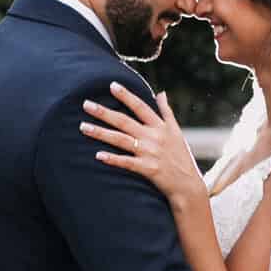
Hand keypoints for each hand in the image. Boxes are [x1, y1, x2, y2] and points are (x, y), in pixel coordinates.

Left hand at [81, 82, 204, 206]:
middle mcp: (154, 137)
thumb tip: (162, 93)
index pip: (141, 107)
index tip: (111, 85)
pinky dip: (113, 159)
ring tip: (83, 127)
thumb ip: (167, 112)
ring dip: (101, 133)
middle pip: (124, 121)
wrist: (188, 185)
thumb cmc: (181, 157)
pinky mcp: (148, 169)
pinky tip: (98, 155)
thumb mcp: (177, 131)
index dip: (126, 96)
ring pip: (121, 140)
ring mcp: (150, 153)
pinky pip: (127, 163)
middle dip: (104, 112)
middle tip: (86, 104)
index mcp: (160, 126)